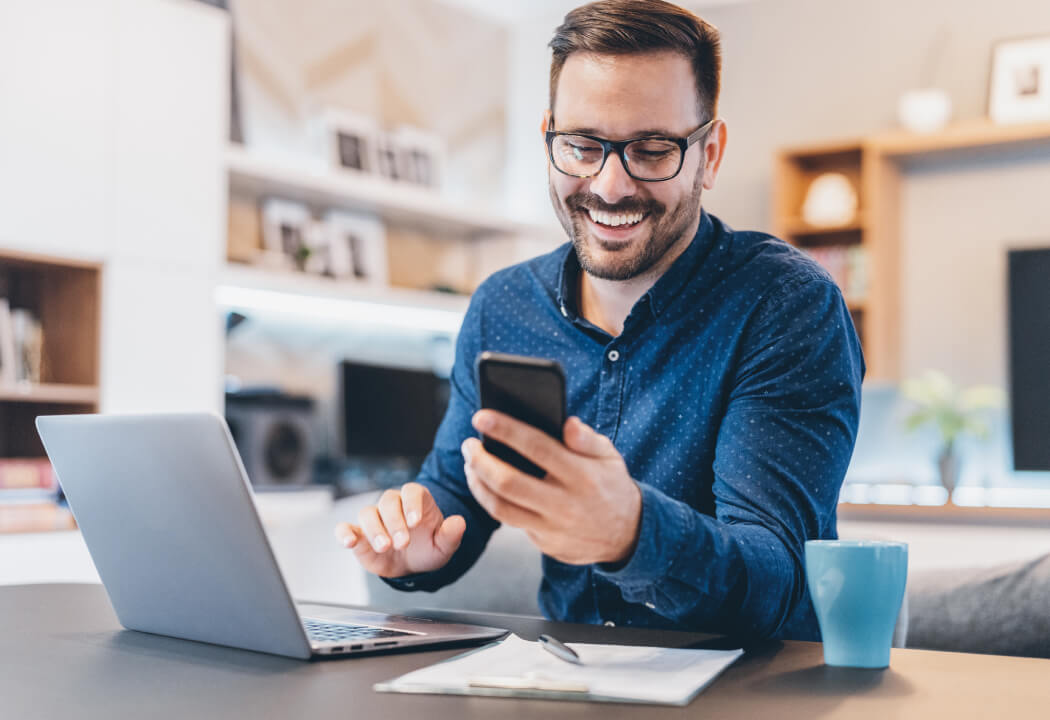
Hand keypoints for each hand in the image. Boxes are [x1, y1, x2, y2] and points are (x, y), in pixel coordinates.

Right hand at [333, 483, 465, 577]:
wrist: (412, 566)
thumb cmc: (428, 548)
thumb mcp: (443, 546)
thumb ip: (451, 534)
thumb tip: (459, 522)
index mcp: (416, 501)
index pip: (411, 491)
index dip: (412, 504)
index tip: (416, 522)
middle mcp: (393, 505)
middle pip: (388, 502)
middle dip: (395, 522)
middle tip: (403, 543)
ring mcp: (374, 519)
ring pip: (367, 513)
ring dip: (374, 529)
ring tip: (384, 547)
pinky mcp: (358, 534)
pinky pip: (345, 527)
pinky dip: (344, 532)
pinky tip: (349, 541)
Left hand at [462, 411, 641, 565]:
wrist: (627, 535)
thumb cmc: (611, 485)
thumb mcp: (609, 457)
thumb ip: (588, 439)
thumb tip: (568, 423)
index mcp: (582, 475)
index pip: (538, 447)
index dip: (506, 430)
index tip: (481, 416)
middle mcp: (566, 503)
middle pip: (509, 482)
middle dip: (481, 460)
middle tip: (468, 445)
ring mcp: (553, 527)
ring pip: (501, 508)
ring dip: (477, 484)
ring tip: (470, 465)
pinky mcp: (545, 543)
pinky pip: (511, 522)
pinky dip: (492, 501)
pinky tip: (484, 484)